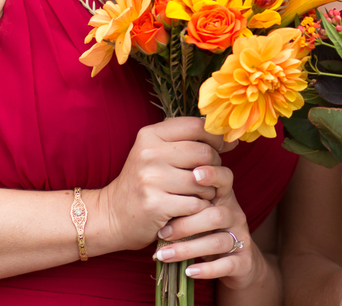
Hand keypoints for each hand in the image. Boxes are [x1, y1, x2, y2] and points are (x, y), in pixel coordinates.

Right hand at [97, 117, 227, 252]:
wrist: (112, 216)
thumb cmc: (145, 181)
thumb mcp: (157, 152)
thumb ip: (187, 139)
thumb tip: (230, 137)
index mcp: (150, 135)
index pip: (197, 126)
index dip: (216, 137)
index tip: (224, 147)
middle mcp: (149, 154)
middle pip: (204, 153)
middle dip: (214, 166)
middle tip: (208, 177)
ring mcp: (151, 180)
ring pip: (203, 180)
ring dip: (208, 190)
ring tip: (198, 194)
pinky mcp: (155, 205)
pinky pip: (196, 203)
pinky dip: (199, 208)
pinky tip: (189, 208)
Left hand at [154, 163, 267, 291]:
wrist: (236, 262)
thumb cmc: (207, 232)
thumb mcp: (199, 213)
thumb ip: (184, 202)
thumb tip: (150, 192)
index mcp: (225, 198)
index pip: (225, 179)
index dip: (212, 175)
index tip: (193, 174)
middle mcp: (235, 215)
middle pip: (217, 215)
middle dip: (187, 224)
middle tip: (162, 232)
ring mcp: (240, 238)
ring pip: (218, 241)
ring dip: (188, 249)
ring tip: (163, 255)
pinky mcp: (242, 262)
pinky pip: (226, 265)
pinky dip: (206, 269)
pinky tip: (188, 272)